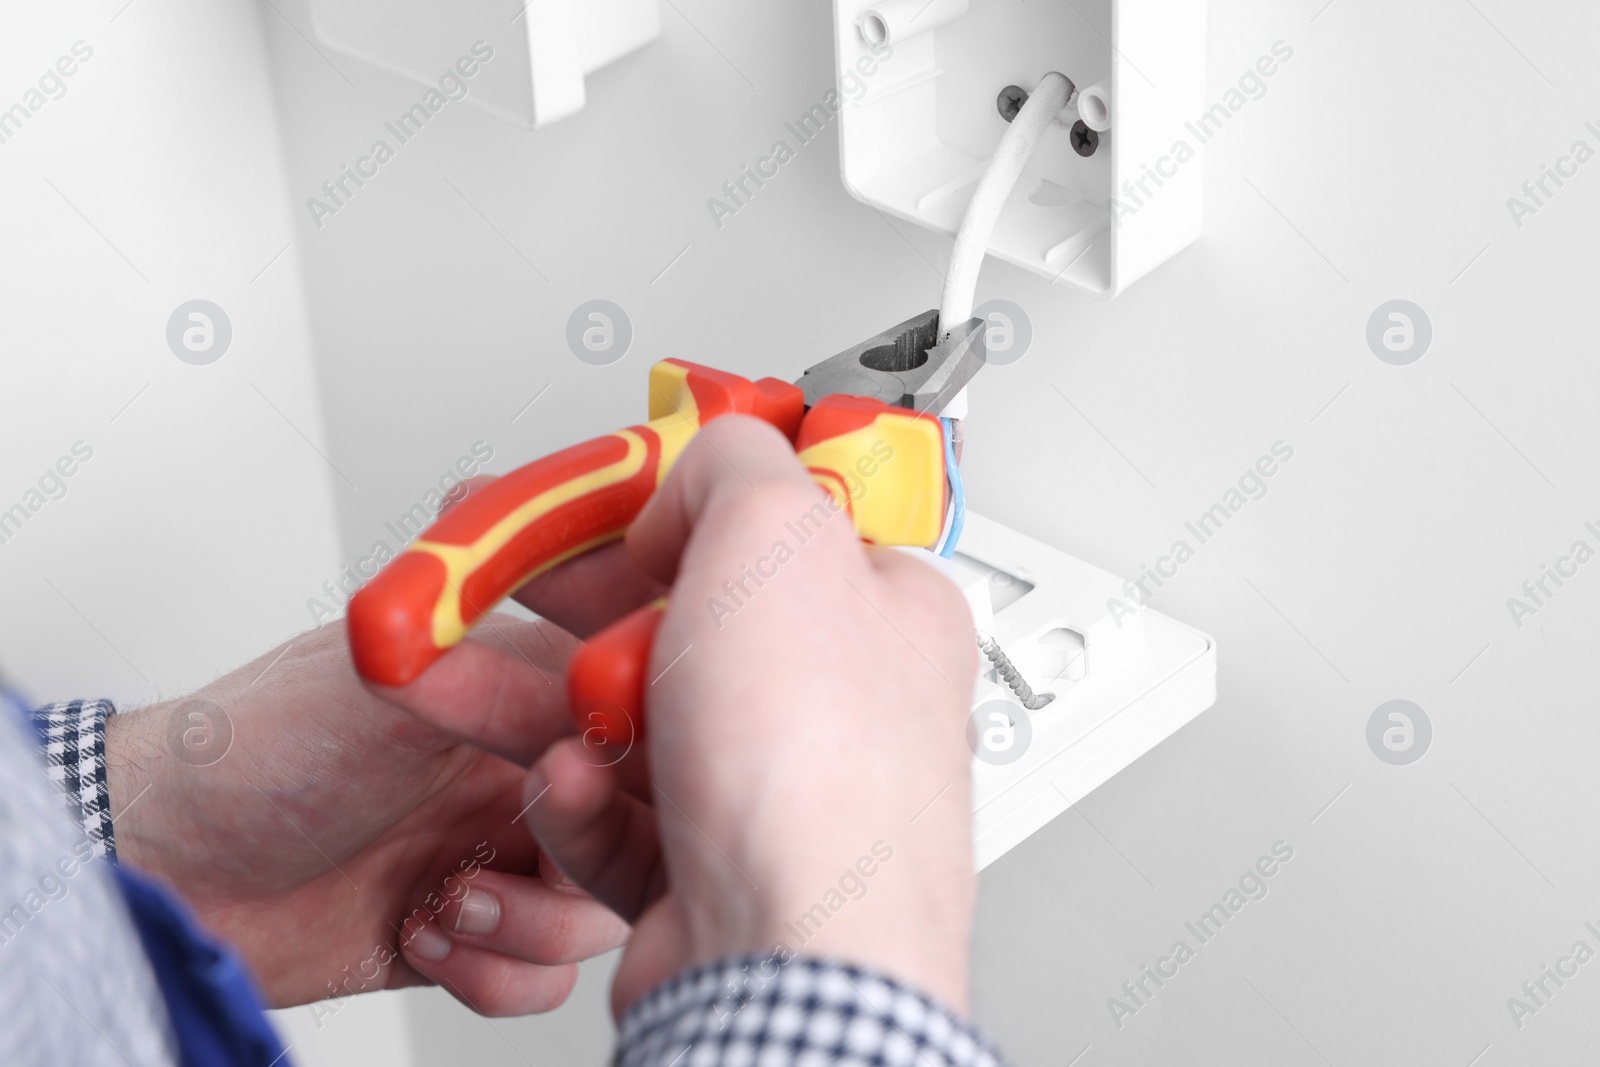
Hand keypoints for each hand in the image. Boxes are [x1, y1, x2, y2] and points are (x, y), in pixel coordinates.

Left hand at [105, 527, 662, 1014]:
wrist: (162, 864)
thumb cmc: (255, 748)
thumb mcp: (397, 687)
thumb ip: (520, 679)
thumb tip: (630, 676)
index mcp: (517, 685)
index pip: (636, 717)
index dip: (637, 758)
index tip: (587, 774)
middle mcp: (518, 768)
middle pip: (636, 827)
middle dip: (588, 851)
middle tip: (524, 835)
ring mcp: (497, 853)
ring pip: (597, 911)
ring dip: (534, 925)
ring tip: (454, 902)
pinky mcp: (468, 933)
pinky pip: (543, 977)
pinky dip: (495, 974)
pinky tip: (424, 936)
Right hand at [520, 417, 980, 1014]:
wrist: (786, 970)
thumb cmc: (815, 781)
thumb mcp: (772, 539)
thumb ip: (735, 464)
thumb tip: (705, 459)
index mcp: (882, 612)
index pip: (781, 524)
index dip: (687, 503)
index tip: (612, 501)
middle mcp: (841, 705)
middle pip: (692, 624)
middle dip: (585, 612)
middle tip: (521, 594)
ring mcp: (778, 794)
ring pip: (640, 723)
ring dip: (560, 710)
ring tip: (493, 693)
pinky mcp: (715, 869)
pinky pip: (623, 815)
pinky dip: (582, 804)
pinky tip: (576, 795)